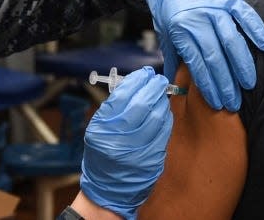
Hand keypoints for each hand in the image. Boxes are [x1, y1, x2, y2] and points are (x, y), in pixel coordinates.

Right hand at [80, 66, 173, 219]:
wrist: (108, 189)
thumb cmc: (101, 155)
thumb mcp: (98, 127)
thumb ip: (115, 105)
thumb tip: (136, 82)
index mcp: (104, 128)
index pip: (125, 94)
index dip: (138, 80)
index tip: (145, 74)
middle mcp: (121, 138)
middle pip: (144, 103)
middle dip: (153, 86)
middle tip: (157, 79)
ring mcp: (140, 149)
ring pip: (158, 115)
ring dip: (162, 100)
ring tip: (159, 94)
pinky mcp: (154, 157)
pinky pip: (165, 130)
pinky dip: (166, 116)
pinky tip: (162, 111)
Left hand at [147, 0, 263, 110]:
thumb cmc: (169, 9)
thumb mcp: (166, 33)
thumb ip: (175, 58)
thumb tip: (176, 86)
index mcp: (181, 29)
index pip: (198, 64)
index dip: (209, 86)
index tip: (218, 102)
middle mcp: (199, 18)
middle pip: (216, 57)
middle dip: (226, 83)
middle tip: (233, 102)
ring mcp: (216, 7)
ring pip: (232, 41)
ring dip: (242, 65)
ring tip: (248, 84)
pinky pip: (246, 15)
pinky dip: (256, 30)